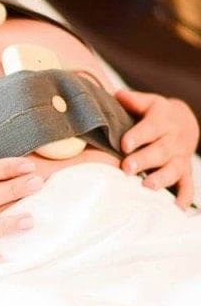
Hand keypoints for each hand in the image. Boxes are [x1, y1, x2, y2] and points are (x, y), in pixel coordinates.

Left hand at [116, 89, 199, 208]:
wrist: (184, 122)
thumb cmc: (156, 114)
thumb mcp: (148, 102)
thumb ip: (133, 100)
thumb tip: (117, 95)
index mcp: (163, 120)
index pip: (151, 127)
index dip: (138, 135)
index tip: (124, 144)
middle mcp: (174, 140)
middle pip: (161, 151)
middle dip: (145, 160)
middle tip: (127, 168)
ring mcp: (181, 158)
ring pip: (173, 169)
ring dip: (161, 179)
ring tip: (146, 187)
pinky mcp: (185, 172)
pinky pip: (187, 186)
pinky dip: (183, 198)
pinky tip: (176, 210)